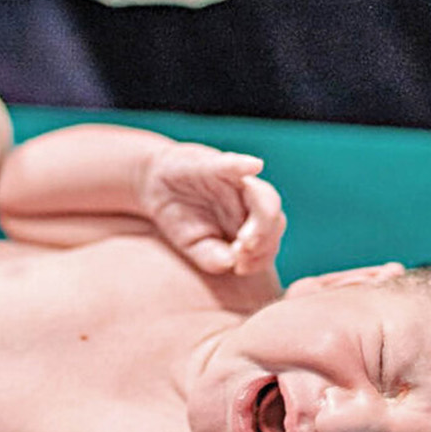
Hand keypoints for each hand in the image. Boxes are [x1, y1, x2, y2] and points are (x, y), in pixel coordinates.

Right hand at [139, 143, 285, 274]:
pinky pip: (235, 166)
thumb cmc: (179, 216)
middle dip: (264, 239)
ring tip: (244, 238)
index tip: (241, 267)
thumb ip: (211, 257)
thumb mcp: (193, 244)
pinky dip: (244, 166)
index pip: (269, 243)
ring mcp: (240, 182)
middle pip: (275, 220)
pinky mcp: (219, 164)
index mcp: (249, 224)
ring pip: (266, 197)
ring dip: (262, 217)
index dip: (260, 257)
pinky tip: (253, 167)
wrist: (154, 184)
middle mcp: (251, 202)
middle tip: (243, 250)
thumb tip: (231, 264)